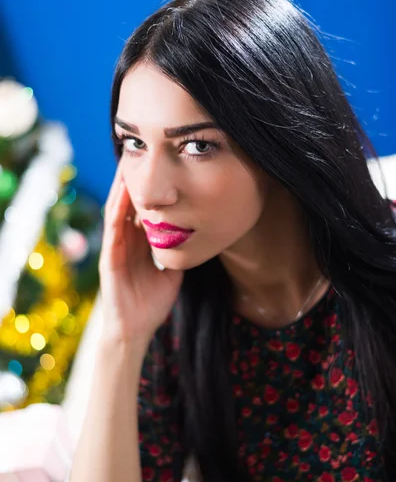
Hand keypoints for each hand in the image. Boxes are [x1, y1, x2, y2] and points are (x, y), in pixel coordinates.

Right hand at [98, 164, 183, 346]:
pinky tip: (123, 192)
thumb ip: (180, 252)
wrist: (136, 329)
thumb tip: (199, 237)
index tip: (161, 165)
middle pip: (129, 202)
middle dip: (135, 179)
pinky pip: (113, 229)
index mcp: (140, 242)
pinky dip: (117, 209)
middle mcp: (126, 240)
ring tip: (129, 161)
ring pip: (118, 209)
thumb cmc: (153, 302)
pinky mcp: (109, 258)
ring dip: (123, 186)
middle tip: (143, 152)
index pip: (144, 208)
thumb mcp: (172, 271)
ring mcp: (116, 248)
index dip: (151, 188)